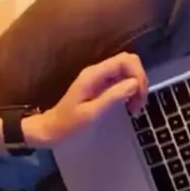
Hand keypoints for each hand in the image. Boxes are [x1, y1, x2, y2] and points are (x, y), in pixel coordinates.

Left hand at [22, 53, 147, 147]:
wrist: (50, 130)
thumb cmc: (68, 125)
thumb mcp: (91, 114)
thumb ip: (112, 97)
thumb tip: (134, 84)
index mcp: (94, 75)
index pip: (126, 60)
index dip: (138, 75)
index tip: (139, 97)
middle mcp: (97, 72)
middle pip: (129, 63)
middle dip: (139, 81)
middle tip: (138, 105)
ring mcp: (99, 79)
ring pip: (127, 72)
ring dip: (136, 88)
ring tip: (134, 109)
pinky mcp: (101, 87)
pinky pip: (121, 82)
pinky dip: (130, 92)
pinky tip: (129, 106)